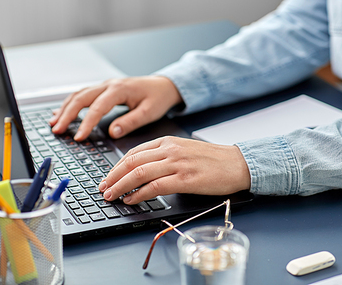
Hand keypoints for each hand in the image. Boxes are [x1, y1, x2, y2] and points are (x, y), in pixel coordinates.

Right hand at [49, 76, 182, 140]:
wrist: (163, 85)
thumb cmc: (158, 98)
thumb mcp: (149, 112)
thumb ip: (130, 122)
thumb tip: (113, 132)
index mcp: (119, 89)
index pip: (97, 107)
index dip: (86, 123)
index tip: (79, 137)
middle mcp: (108, 85)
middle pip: (81, 97)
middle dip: (67, 114)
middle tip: (57, 130)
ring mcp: (104, 85)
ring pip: (78, 94)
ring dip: (64, 108)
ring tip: (54, 123)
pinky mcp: (103, 89)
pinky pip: (82, 95)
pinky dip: (69, 104)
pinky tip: (61, 113)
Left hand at [98, 136, 250, 204]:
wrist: (238, 164)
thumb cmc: (212, 159)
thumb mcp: (184, 150)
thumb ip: (163, 156)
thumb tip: (140, 171)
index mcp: (167, 141)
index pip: (133, 152)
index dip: (116, 166)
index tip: (107, 176)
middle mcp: (169, 150)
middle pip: (131, 162)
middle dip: (112, 176)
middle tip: (102, 188)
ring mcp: (177, 164)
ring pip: (139, 173)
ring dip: (120, 186)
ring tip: (111, 196)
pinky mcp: (185, 179)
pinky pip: (155, 186)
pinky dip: (139, 194)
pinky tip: (131, 200)